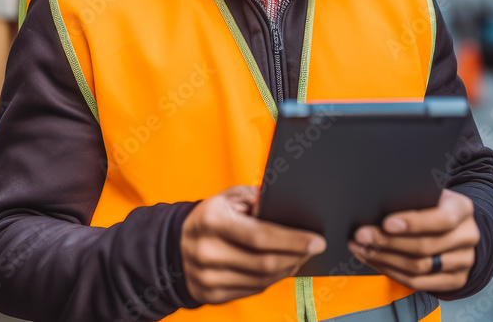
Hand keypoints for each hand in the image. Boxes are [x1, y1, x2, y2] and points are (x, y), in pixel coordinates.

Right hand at [181, 185, 326, 304]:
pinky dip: (271, 280)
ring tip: (298, 257)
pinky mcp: (210, 295)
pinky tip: (279, 268)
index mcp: (211, 221)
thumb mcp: (228, 197)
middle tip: (312, 249)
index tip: (317, 241)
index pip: (260, 236)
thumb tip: (284, 208)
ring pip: (261, 280)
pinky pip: (252, 290)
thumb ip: (256, 198)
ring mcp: (207, 277)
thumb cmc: (210, 217)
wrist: (175, 245)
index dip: (292, 240)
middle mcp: (207, 251)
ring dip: (286, 269)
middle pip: (264, 263)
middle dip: (295, 256)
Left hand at [348, 189, 478, 291]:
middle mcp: (468, 236)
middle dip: (387, 242)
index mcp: (462, 209)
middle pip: (425, 246)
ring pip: (419, 267)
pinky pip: (418, 283)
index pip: (442, 219)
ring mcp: (464, 261)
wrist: (457, 228)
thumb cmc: (433, 206)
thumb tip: (375, 210)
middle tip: (362, 236)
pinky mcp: (455, 280)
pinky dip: (391, 272)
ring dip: (384, 259)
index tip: (386, 223)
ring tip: (362, 248)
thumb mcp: (428, 195)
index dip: (413, 223)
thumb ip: (411, 200)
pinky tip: (374, 261)